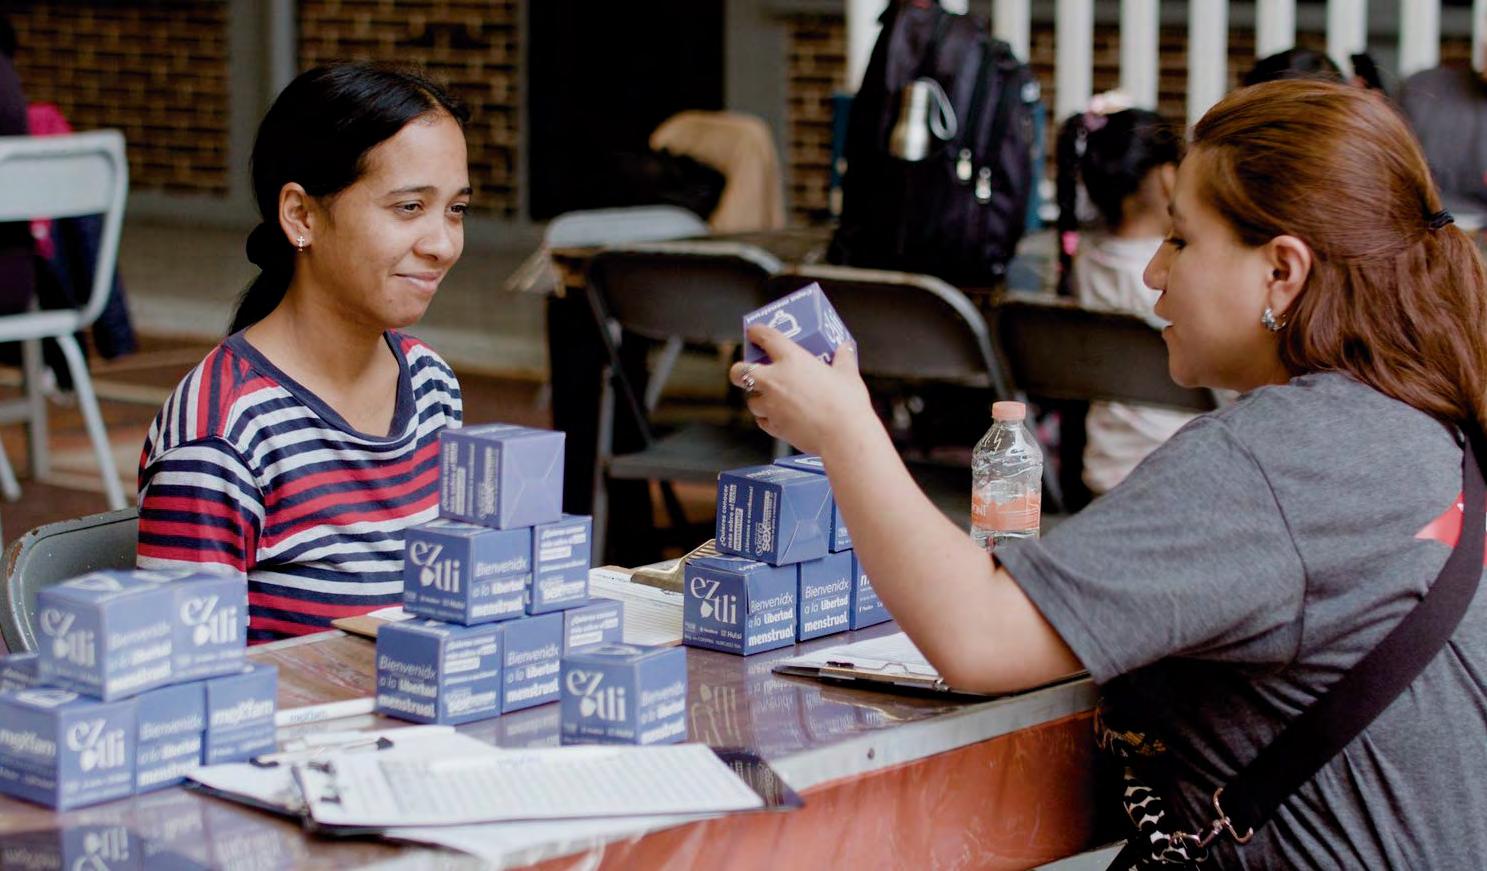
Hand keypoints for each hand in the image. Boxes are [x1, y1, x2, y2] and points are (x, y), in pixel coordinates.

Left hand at [727, 324, 874, 455]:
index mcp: (791, 359)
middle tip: (748, 370)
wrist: (843, 436)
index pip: (765, 337)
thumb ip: (844, 358)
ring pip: (751, 400)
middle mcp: (774, 380)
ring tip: (772, 398)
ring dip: (758, 398)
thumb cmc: (847, 403)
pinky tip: (778, 416)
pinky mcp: (774, 427)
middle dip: (740, 370)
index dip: (756, 332)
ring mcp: (771, 405)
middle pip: (739, 372)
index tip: (754, 332)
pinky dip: (767, 418)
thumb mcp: (848, 374)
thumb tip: (846, 347)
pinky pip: (761, 420)